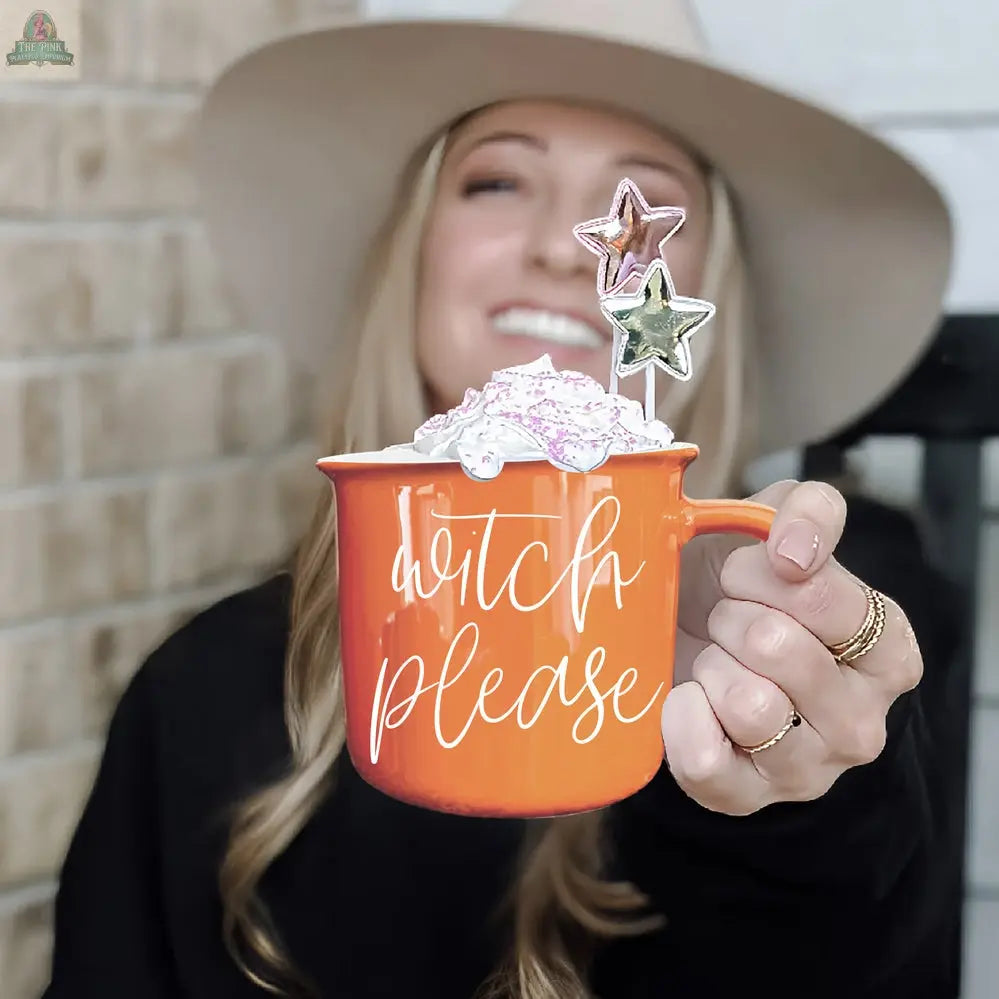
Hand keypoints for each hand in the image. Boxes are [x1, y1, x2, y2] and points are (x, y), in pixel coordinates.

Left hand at [662, 480, 923, 815]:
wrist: (682, 634)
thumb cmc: (737, 586)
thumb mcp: (777, 527)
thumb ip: (809, 512)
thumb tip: (795, 551)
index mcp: (889, 651)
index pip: (824, 599)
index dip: (760, 574)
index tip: (742, 575)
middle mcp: (862, 721)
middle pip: (778, 648)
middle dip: (731, 618)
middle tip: (725, 621)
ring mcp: (807, 769)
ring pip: (748, 705)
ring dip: (711, 665)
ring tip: (713, 660)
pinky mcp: (746, 797)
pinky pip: (705, 761)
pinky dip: (680, 717)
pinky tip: (686, 696)